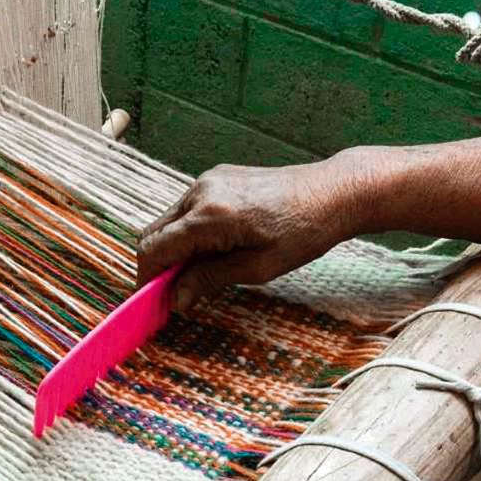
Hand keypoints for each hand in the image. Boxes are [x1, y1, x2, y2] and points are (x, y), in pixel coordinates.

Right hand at [138, 151, 382, 310]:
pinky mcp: (216, 177)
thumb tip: (176, 298)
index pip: (154, 249)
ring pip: (169, 222)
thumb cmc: (303, 232)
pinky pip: (187, 210)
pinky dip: (188, 233)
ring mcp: (207, 181)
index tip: (151, 303)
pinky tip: (214, 250)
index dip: (146, 279)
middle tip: (172, 295)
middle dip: (157, 267)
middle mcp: (201, 192)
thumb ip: (210, 279)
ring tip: (200, 274)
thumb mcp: (258, 268)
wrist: (333, 192)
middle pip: (154, 234)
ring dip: (174, 250)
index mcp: (211, 215)